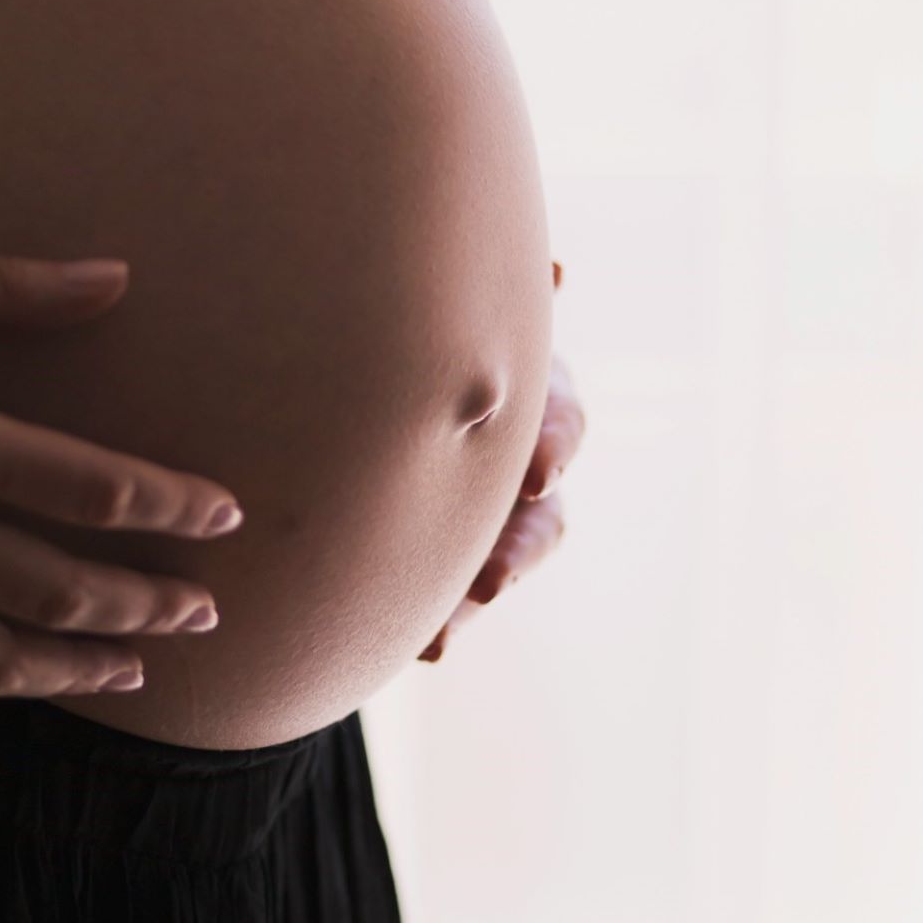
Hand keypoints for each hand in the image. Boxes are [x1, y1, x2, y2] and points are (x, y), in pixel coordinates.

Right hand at [0, 239, 240, 704]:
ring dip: (75, 667)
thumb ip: (10, 288)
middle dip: (148, 606)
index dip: (174, 509)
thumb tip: (117, 276)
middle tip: (207, 612)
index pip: (95, 491)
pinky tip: (7, 683)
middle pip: (63, 591)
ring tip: (133, 668)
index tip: (225, 516)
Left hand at [418, 259, 583, 662]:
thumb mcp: (443, 308)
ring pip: (506, 563)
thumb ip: (480, 299)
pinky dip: (445, 624)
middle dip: (519, 546)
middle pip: (542, 512)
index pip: (558, 416)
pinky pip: (458, 600)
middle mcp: (523, 453)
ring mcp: (496, 511)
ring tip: (443, 635)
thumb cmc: (414, 321)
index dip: (553, 445)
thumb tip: (556, 274)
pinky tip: (427, 648)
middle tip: (490, 578)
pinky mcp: (462, 555)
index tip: (536, 474)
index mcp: (526, 386)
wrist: (364, 381)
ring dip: (479, 597)